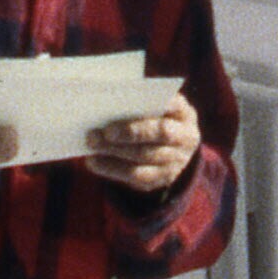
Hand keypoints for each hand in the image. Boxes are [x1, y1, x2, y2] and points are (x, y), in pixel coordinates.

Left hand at [84, 91, 201, 196]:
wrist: (172, 148)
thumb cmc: (154, 118)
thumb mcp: (156, 107)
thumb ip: (139, 102)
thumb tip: (107, 100)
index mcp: (185, 114)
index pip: (175, 106)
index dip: (159, 104)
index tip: (135, 99)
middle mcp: (186, 138)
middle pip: (160, 134)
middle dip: (131, 131)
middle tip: (104, 130)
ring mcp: (177, 161)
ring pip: (145, 157)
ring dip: (115, 151)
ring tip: (91, 143)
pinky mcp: (162, 179)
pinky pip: (137, 177)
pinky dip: (112, 169)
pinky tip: (93, 161)